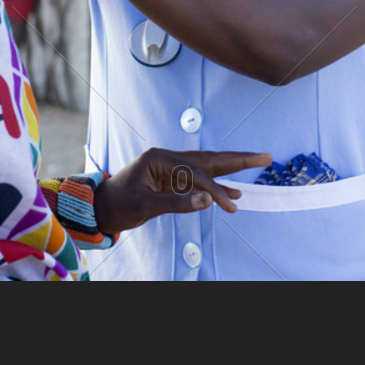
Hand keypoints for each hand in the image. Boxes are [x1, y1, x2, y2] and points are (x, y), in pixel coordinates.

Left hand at [92, 149, 273, 235]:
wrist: (100, 208)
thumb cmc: (117, 205)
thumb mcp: (144, 206)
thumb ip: (176, 203)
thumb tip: (208, 202)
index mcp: (159, 158)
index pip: (196, 173)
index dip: (215, 190)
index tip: (232, 205)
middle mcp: (167, 158)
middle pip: (208, 158)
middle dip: (238, 159)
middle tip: (264, 156)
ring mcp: (170, 167)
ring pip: (207, 166)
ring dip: (232, 167)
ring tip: (258, 161)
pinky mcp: (171, 178)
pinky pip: (200, 179)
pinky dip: (217, 184)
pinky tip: (233, 190)